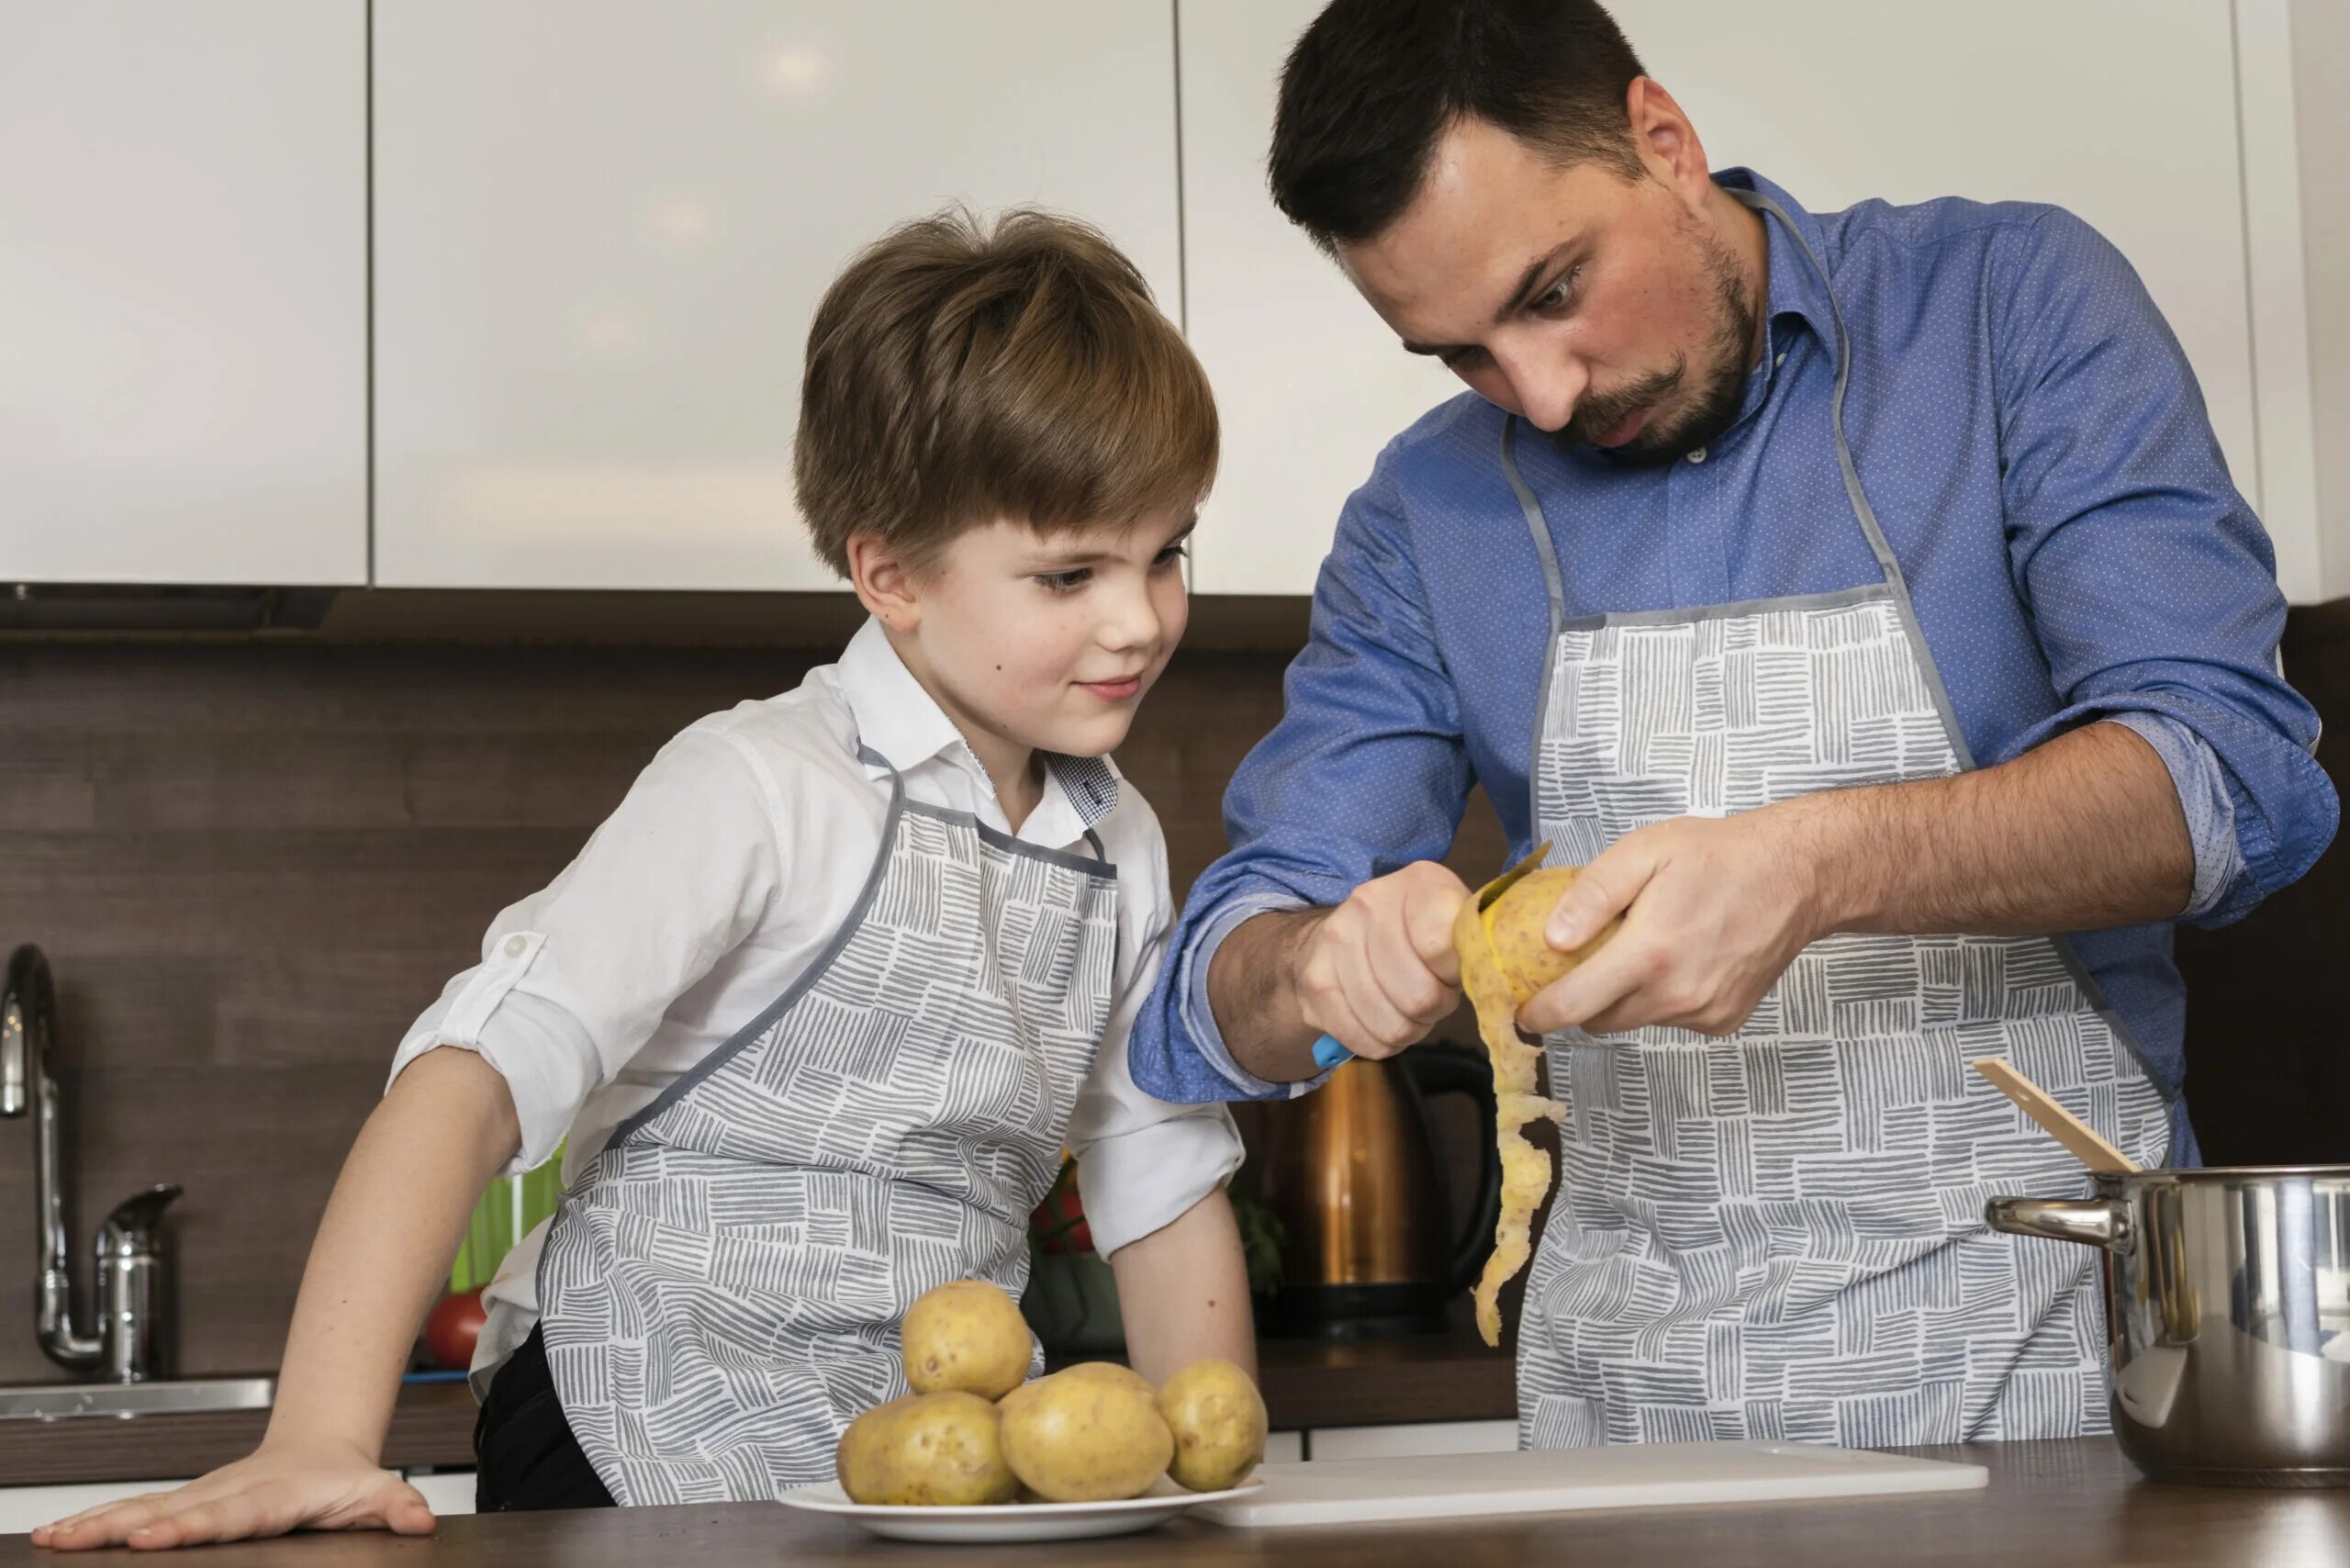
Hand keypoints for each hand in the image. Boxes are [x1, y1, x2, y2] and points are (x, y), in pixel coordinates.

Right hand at [31, 1439, 436, 1551]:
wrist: (321, 1445)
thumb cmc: (343, 1480)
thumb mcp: (377, 1492)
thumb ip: (396, 1508)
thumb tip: (419, 1522)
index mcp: (267, 1498)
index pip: (224, 1516)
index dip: (188, 1526)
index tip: (154, 1535)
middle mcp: (224, 1493)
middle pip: (166, 1510)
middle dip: (120, 1526)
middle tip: (75, 1539)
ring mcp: (198, 1496)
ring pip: (140, 1509)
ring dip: (95, 1525)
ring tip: (52, 1539)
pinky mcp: (180, 1502)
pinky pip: (132, 1512)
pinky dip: (94, 1523)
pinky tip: (56, 1538)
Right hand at [1293, 860, 1471, 1058]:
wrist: (1337, 936)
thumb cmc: (1413, 934)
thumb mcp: (1452, 923)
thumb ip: (1472, 942)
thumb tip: (1487, 978)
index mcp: (1418, 882)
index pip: (1440, 945)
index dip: (1455, 974)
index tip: (1452, 972)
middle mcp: (1369, 903)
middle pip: (1420, 996)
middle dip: (1434, 1008)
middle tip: (1432, 995)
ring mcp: (1335, 942)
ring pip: (1394, 1026)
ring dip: (1410, 1027)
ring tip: (1407, 1007)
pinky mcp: (1315, 983)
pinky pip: (1367, 1041)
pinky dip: (1382, 1041)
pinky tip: (1381, 1018)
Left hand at [1519, 807, 1830, 1036]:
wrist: (1797, 875)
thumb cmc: (1717, 856)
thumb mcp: (1643, 852)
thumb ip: (1592, 896)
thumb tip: (1551, 939)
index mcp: (1649, 955)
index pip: (1574, 1006)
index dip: (1540, 1013)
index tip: (1522, 1009)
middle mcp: (1677, 995)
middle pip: (1600, 1020)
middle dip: (1581, 1000)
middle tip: (1583, 962)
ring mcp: (1704, 1012)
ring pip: (1637, 1020)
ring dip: (1625, 997)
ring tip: (1643, 948)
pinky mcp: (1725, 1019)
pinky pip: (1673, 1019)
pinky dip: (1663, 998)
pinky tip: (1681, 958)